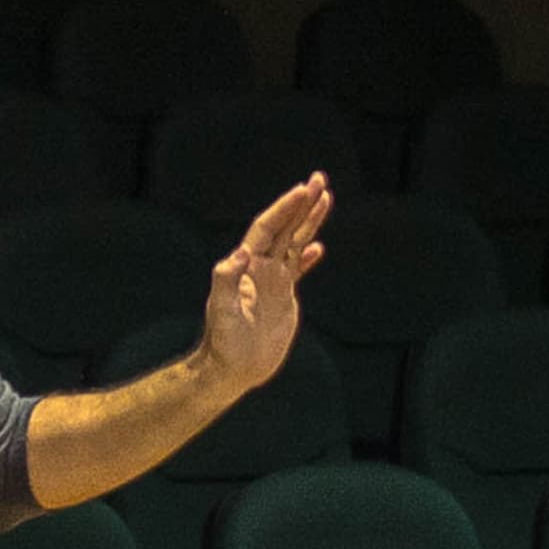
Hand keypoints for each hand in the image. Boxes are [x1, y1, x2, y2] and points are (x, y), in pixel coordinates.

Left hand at [195, 175, 332, 393]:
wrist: (233, 368)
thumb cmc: (223, 341)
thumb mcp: (222, 311)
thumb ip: (227, 280)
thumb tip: (240, 254)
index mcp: (247, 266)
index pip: (269, 228)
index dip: (285, 208)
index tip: (303, 190)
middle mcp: (261, 268)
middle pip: (285, 227)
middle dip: (302, 204)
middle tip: (320, 179)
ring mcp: (273, 281)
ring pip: (295, 242)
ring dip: (309, 221)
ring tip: (325, 198)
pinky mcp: (283, 297)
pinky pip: (298, 269)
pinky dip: (308, 256)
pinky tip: (319, 247)